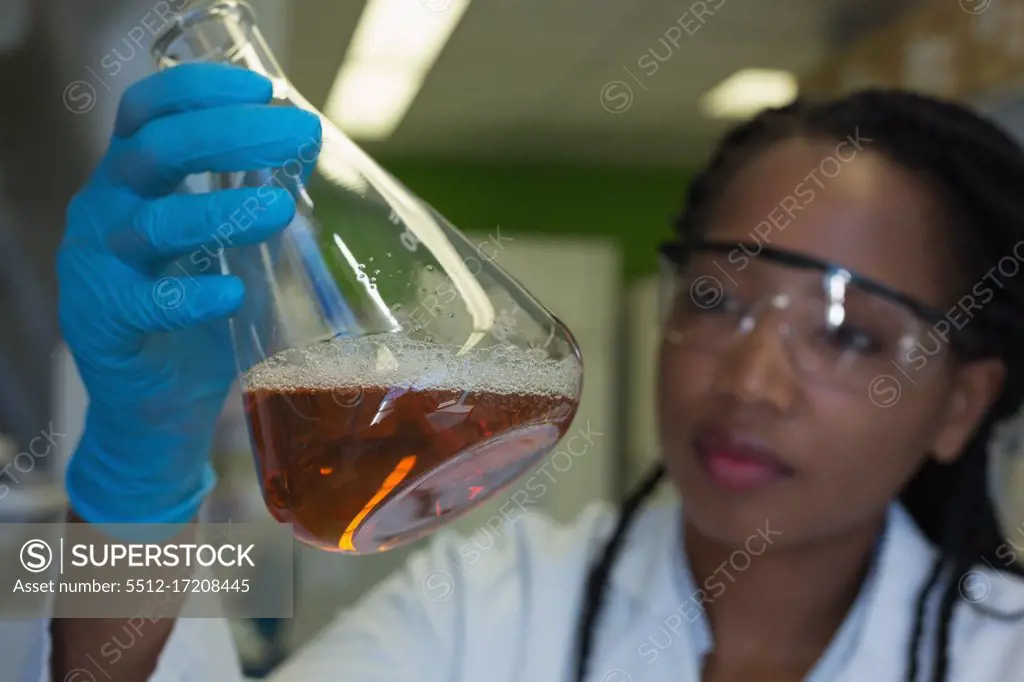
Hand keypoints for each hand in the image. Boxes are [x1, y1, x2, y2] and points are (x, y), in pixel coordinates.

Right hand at [57, 63, 321, 523]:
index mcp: (130, 181)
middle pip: (154, 150)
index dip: (198, 90)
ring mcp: (97, 266)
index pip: (146, 110)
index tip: (263, 91)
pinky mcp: (103, 322)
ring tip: (280, 209)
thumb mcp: (229, 242)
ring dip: (222, 211)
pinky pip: (147, 302)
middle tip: (293, 134)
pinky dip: (194, 296)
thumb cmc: (195, 311)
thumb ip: (255, 195)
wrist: (157, 404)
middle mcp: (104, 210)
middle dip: (229, 134)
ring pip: (154, 223)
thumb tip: (306, 144)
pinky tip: (233, 293)